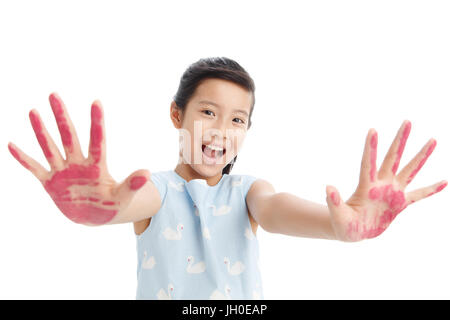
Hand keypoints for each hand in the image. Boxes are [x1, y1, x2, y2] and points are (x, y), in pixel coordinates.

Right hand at [8, 92, 149, 224]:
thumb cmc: (111, 205)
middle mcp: (78, 163)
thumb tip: (147, 173)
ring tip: (34, 111)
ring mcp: (63, 171)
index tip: (96, 102)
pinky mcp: (50, 183)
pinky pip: (34, 168)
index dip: (96, 122)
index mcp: (97, 166)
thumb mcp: (122, 197)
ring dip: (41, 131)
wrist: (95, 216)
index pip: (97, 140)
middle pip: (69, 136)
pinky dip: (23, 159)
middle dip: (61, 116)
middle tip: (54, 94)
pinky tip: (11, 144)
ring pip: (50, 147)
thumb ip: (132, 185)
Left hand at [325, 120, 446, 241]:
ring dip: (421, 156)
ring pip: (409, 170)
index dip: (370, 148)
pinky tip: (444, 182)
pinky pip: (418, 195)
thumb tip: (328, 187)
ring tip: (432, 140)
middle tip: (407, 121)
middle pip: (392, 158)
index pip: (368, 163)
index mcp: (365, 187)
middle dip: (400, 140)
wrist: (352, 232)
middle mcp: (381, 185)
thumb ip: (334, 202)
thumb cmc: (342, 224)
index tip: (372, 130)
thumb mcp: (338, 215)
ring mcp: (392, 193)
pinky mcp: (399, 204)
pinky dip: (430, 190)